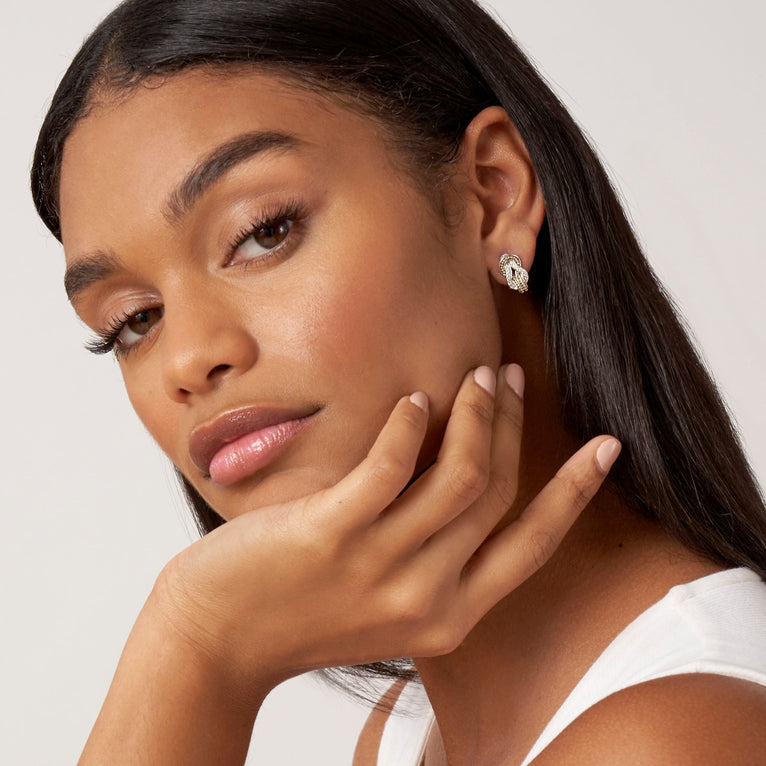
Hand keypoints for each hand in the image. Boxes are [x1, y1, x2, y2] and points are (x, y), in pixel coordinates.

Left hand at [154, 364, 619, 699]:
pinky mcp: (332, 535)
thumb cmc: (301, 611)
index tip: (606, 447)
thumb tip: (462, 476)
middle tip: (509, 378)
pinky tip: (413, 397)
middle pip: (498, 493)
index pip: (532, 544)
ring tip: (475, 376)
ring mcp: (381, 566)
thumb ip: (430, 556)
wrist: (217, 640)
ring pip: (461, 475)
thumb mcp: (386, 602)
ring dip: (476, 414)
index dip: (574, 492)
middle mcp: (427, 596)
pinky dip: (411, 422)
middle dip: (513, 426)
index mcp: (450, 616)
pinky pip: (392, 465)